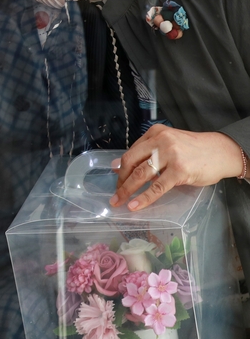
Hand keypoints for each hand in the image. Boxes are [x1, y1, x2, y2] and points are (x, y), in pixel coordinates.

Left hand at [110, 125, 243, 210]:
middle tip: (115, 194)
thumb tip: (119, 167)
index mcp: (155, 133)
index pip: (131, 152)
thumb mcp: (169, 144)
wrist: (222, 152)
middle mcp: (160, 141)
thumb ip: (147, 153)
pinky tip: (134, 205)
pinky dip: (143, 198)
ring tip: (119, 201)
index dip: (121, 168)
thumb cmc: (195, 150)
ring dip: (126, 190)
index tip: (116, 179)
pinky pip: (157, 187)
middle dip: (120, 180)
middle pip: (131, 162)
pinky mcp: (179, 171)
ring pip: (140, 174)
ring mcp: (170, 155)